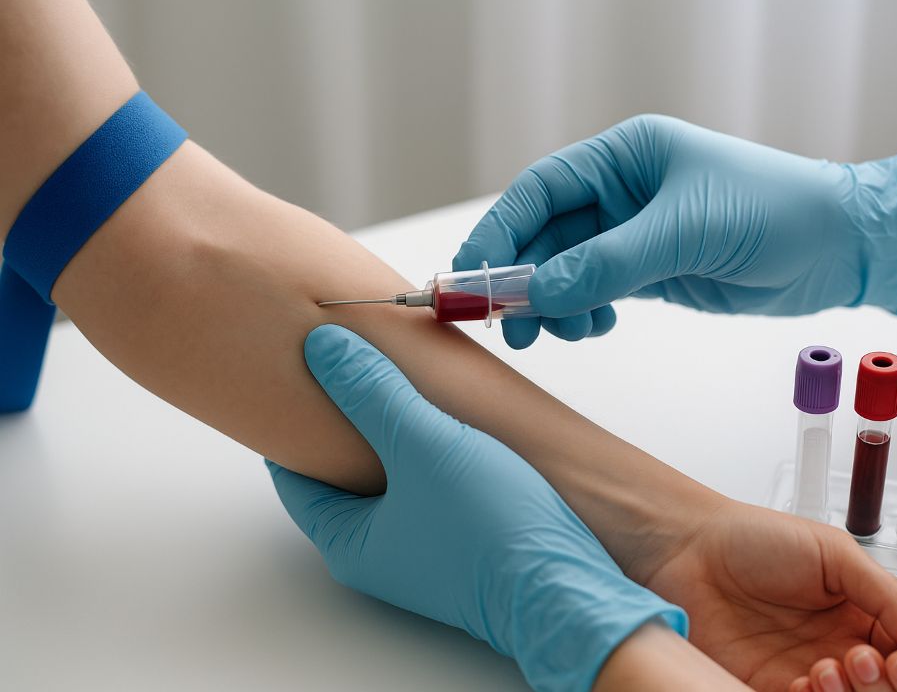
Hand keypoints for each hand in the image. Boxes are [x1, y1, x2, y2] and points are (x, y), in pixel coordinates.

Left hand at [267, 324, 685, 690]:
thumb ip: (372, 393)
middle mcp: (379, 553)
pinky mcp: (462, 545)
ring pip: (389, 481)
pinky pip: (427, 490)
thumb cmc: (491, 531)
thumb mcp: (424, 444)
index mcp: (349, 541)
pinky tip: (445, 423)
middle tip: (348, 371)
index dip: (292, 420)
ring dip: (391, 436)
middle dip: (343, 424)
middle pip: (340, 476)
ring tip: (397, 385)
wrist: (568, 587)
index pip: (294, 474)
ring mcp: (423, 551)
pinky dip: (425, 455)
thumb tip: (323, 346)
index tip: (300, 375)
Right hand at [454, 114, 896, 347]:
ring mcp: (634, 234)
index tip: (471, 274)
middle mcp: (622, 192)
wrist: (839, 248)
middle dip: (521, 278)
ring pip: (566, 269)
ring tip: (557, 332)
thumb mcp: (687, 231)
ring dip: (550, 302)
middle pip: (546, 234)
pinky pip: (595, 292)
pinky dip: (582, 313)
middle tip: (505, 323)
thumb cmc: (776, 212)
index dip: (500, 230)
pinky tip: (593, 326)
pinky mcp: (651, 272)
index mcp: (624, 158)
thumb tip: (541, 293)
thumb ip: (610, 263)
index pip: (541, 190)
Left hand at [639, 497, 896, 691]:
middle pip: (886, 691)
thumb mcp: (833, 553)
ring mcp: (801, 672)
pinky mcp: (762, 687)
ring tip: (826, 668)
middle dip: (884, 686)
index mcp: (860, 613)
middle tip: (857, 658)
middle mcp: (835, 647)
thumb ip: (886, 596)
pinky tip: (800, 682)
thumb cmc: (754, 538)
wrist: (689, 547)